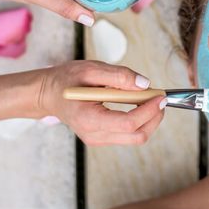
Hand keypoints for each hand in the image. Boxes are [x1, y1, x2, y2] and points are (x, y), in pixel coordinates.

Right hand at [38, 60, 165, 145]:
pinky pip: (129, 134)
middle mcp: (94, 134)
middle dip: (155, 117)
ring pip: (136, 137)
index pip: (128, 123)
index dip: (149, 111)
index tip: (160, 96)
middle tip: (159, 97)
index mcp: (89, 118)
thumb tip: (144, 84)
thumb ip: (119, 76)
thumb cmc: (66, 80)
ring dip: (150, 119)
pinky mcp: (103, 137)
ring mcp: (99, 139)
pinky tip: (138, 104)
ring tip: (149, 99)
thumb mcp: (91, 69)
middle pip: (137, 135)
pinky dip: (140, 120)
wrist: (48, 94)